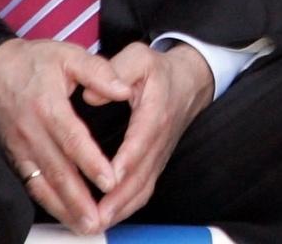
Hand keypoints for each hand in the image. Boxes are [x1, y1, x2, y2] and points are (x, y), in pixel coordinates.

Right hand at [0, 36, 132, 234]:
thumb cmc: (32, 61)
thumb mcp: (68, 55)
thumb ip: (98, 72)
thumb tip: (123, 89)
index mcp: (48, 106)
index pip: (72, 139)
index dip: (91, 162)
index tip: (111, 181)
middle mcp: (31, 131)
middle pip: (57, 170)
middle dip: (79, 198)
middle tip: (99, 220)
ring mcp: (19, 146)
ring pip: (42, 182)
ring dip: (63, 207)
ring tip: (84, 225)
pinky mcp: (13, 154)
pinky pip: (30, 183)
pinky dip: (46, 201)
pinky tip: (62, 214)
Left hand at [84, 42, 214, 228]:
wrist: (189, 81)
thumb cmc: (159, 71)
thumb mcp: (138, 58)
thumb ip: (115, 71)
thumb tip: (92, 96)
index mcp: (155, 112)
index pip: (141, 142)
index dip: (126, 161)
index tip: (107, 179)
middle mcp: (159, 139)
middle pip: (141, 175)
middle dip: (117, 199)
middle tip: (92, 217)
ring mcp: (159, 154)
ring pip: (143, 188)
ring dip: (120, 209)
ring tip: (95, 224)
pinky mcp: (156, 162)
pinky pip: (144, 189)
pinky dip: (126, 207)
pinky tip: (107, 217)